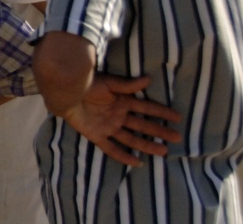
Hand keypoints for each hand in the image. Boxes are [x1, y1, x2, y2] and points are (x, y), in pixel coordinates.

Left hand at [62, 74, 181, 166]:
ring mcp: (108, 126)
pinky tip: (137, 162)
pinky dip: (123, 155)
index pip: (147, 107)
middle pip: (143, 125)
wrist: (65, 91)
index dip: (162, 112)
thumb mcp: (109, 83)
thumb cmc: (88, 83)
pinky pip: (112, 148)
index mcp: (123, 101)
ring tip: (163, 151)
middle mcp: (118, 115)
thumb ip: (128, 84)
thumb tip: (148, 79)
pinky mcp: (97, 135)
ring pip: (132, 138)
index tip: (178, 117)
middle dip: (160, 131)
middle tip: (177, 138)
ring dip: (147, 145)